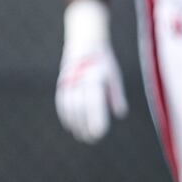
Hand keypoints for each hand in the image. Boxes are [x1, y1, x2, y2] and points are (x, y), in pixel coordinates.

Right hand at [56, 0, 127, 143]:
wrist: (84, 41)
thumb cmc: (103, 60)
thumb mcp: (114, 75)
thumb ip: (116, 95)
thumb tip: (119, 114)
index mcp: (95, 77)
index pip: (94, 104)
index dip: (95, 120)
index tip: (99, 134)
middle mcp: (80, 80)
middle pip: (81, 108)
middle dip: (85, 126)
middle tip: (91, 139)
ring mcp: (69, 81)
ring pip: (70, 107)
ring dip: (75, 123)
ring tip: (81, 135)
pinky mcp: (62, 83)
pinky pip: (62, 102)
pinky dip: (66, 115)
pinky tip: (70, 125)